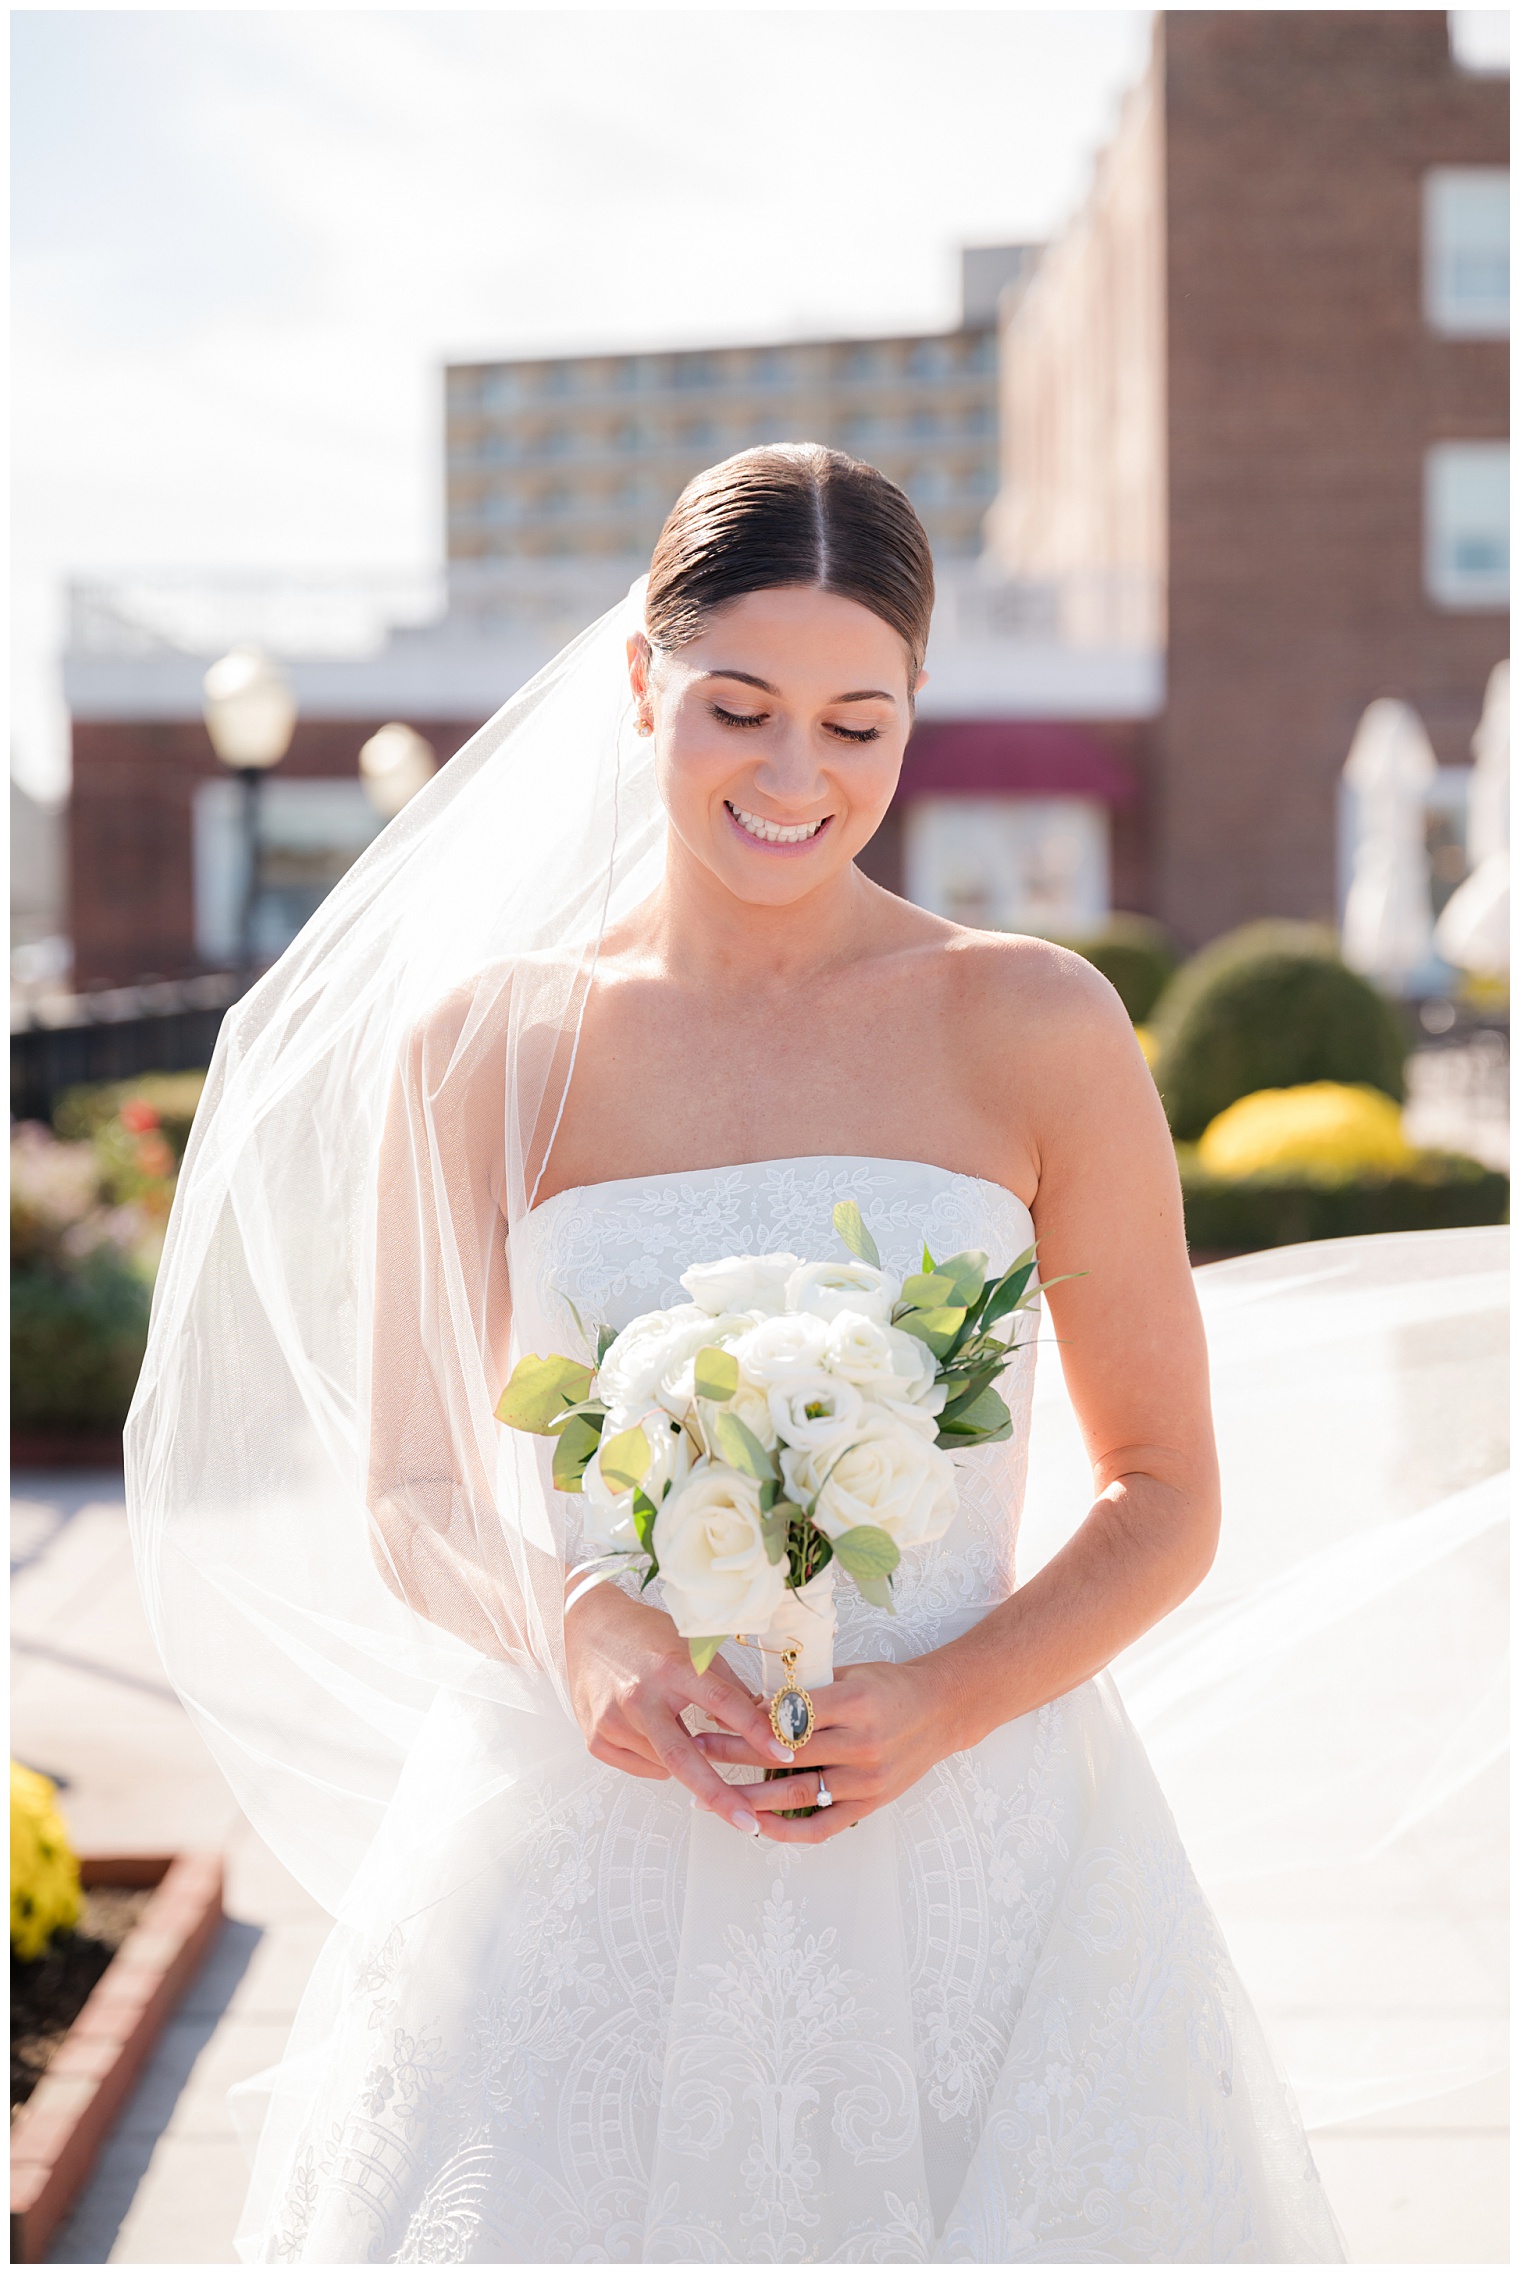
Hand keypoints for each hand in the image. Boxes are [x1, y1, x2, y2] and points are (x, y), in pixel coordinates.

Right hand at [564, 1582, 794, 1836]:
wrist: (588, 1629)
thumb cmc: (648, 1636)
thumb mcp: (691, 1646)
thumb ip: (724, 1685)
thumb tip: (762, 1722)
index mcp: (671, 1667)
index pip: (721, 1701)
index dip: (755, 1729)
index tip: (784, 1752)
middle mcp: (640, 1696)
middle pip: (684, 1757)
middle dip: (720, 1794)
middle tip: (748, 1823)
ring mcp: (613, 1721)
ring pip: (665, 1765)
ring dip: (687, 1764)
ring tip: (686, 1739)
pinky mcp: (596, 1739)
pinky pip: (641, 1767)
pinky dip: (659, 1762)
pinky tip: (656, 1736)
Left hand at [694, 1654, 964, 1843]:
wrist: (942, 1710)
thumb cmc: (890, 1685)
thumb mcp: (849, 1674)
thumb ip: (805, 1691)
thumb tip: (750, 1704)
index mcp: (855, 1703)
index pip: (790, 1714)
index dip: (748, 1717)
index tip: (714, 1714)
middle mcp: (862, 1743)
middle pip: (784, 1754)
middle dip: (734, 1751)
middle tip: (696, 1747)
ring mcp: (867, 1779)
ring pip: (796, 1793)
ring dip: (748, 1794)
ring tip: (711, 1792)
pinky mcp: (871, 1804)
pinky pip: (823, 1826)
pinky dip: (787, 1830)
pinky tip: (756, 1826)